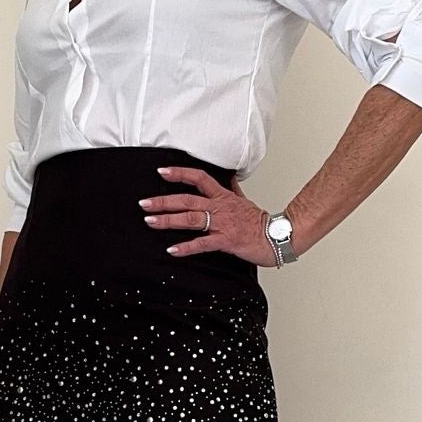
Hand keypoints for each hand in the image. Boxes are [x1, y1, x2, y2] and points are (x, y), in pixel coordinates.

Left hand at [138, 166, 284, 264]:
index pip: (199, 178)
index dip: (180, 173)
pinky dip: (186, 247)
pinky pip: (203, 243)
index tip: (161, 171)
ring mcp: (223, 224)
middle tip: (144, 203)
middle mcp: (220, 208)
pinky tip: (172, 250)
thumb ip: (232, 189)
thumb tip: (228, 176)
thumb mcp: (244, 200)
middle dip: (164, 201)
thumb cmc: (260, 222)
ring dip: (169, 220)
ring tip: (150, 221)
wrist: (277, 237)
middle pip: (187, 200)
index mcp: (223, 196)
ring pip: (191, 219)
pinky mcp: (226, 241)